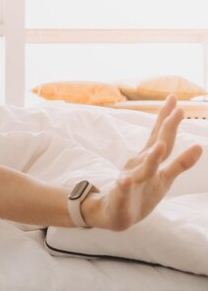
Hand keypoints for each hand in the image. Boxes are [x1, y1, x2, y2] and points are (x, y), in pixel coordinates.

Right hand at [86, 95, 202, 230]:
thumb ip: (180, 163)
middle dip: (166, 129)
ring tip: (160, 146)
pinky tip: (125, 180)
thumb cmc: (140, 193)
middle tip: (177, 111)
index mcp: (149, 159)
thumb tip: (201, 146)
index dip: (167, 118)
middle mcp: (140, 164)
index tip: (174, 98)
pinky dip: (124, 184)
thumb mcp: (164, 178)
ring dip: (151, 158)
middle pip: (155, 145)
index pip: (160, 135)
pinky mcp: (121, 195)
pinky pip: (123, 190)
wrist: (112, 213)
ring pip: (143, 168)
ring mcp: (131, 179)